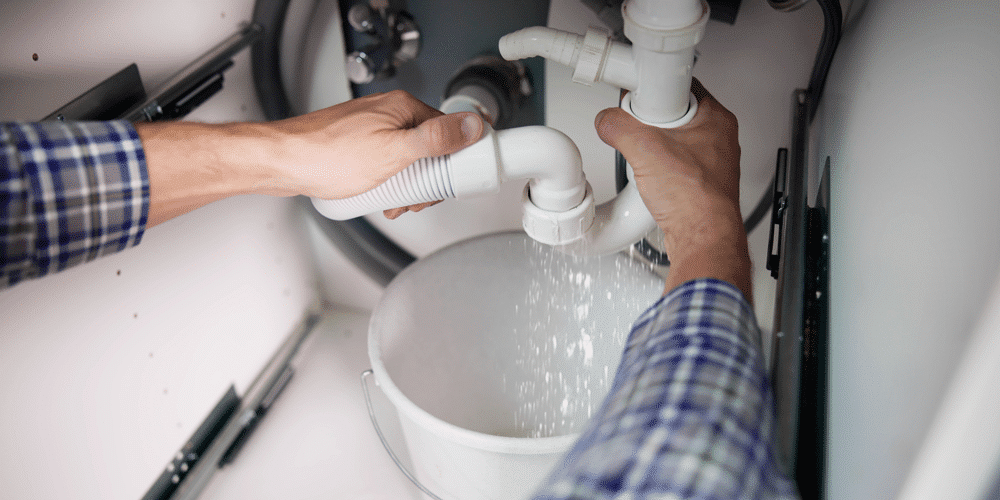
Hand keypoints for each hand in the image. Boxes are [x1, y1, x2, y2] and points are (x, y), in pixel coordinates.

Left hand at [265, 90, 483, 200]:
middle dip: (427, 180)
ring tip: (394, 202)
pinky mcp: (359, 145)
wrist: (282, 163)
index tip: (450, 183)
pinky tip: (378, 197)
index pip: (449, 131)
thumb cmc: (327, 156)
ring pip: (407, 159)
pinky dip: (388, 182)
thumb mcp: (393, 153)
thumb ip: (435, 139)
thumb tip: (471, 125)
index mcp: (403, 108)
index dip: (453, 162)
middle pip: (429, 148)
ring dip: (407, 185)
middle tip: (416, 199)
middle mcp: (389, 113)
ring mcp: (372, 128)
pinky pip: (387, 163)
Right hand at [594, 79, 751, 299]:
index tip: (636, 97)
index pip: (681, 84)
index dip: (654, 88)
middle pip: (672, 114)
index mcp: (716, 118)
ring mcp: (709, 162)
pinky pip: (671, 166)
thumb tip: (607, 121)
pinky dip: (656, 170)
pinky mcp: (697, 183)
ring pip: (670, 141)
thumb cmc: (696, 199)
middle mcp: (717, 138)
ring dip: (650, 149)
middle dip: (648, 122)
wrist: (703, 239)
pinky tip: (649, 179)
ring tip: (642, 160)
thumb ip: (619, 126)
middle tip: (637, 132)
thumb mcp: (645, 149)